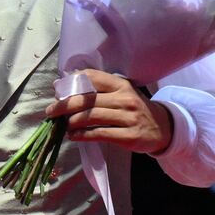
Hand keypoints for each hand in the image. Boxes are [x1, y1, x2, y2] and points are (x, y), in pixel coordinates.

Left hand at [44, 69, 172, 154]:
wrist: (163, 128)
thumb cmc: (134, 109)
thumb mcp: (121, 93)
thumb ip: (97, 89)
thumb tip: (61, 85)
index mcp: (121, 85)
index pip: (92, 77)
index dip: (71, 84)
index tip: (58, 92)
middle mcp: (125, 99)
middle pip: (87, 100)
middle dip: (64, 106)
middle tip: (51, 112)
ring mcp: (128, 117)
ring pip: (91, 117)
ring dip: (72, 121)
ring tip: (62, 125)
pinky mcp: (129, 136)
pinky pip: (99, 134)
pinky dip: (82, 135)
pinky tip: (73, 136)